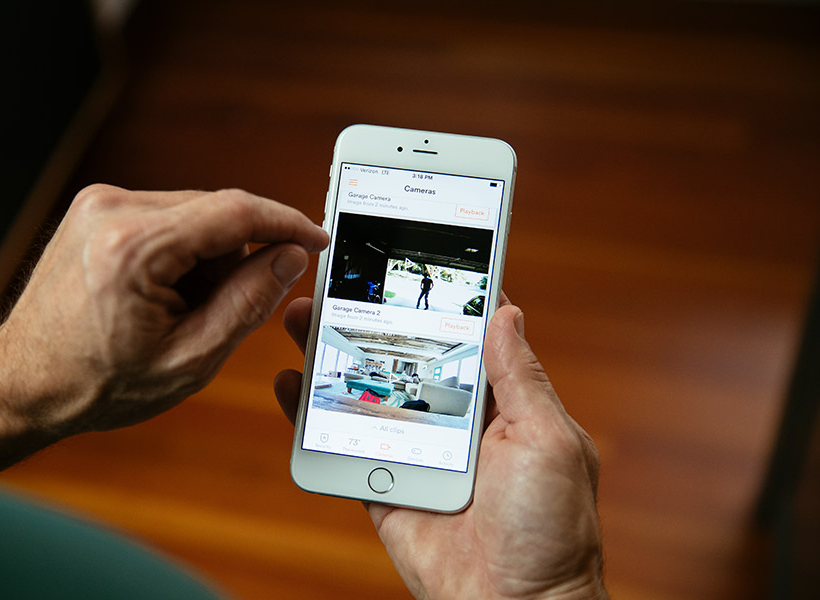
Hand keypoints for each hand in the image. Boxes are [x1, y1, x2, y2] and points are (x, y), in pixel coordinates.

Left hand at [0, 185, 326, 472]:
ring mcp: (98, 204)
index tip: (317, 238)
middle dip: (237, 258)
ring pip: (193, 215)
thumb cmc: (96, 382)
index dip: (286, 224)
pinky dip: (182, 253)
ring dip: (207, 257)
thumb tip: (289, 258)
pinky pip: (167, 217)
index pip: (234, 213)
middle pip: (215, 212)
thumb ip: (248, 302)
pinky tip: (161, 293)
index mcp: (133, 250)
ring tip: (177, 311)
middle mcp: (111, 210)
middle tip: (220, 312)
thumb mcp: (189, 359)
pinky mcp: (95, 208)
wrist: (23, 382)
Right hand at [274, 296, 605, 599]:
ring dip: (333, 355)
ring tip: (302, 317)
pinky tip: (291, 386)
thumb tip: (507, 312)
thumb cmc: (552, 529)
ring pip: (366, 392)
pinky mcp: (383, 484)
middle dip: (368, 320)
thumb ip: (520, 376)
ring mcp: (415, 451)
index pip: (464, 336)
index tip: (407, 261)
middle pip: (402, 357)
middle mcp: (454, 421)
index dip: (437, 299)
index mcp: (500, 404)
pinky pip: (343, 444)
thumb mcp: (547, 439)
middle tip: (336, 282)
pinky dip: (313, 417)